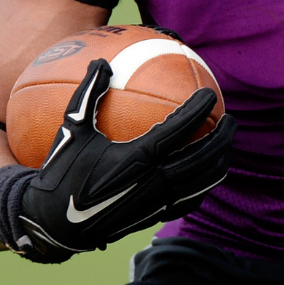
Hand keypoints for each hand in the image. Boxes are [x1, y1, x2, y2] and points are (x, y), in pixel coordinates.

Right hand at [0, 58, 234, 262]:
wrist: (54, 224)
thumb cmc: (60, 173)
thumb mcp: (70, 131)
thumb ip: (87, 95)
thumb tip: (100, 60)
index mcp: (135, 159)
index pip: (178, 130)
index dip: (197, 110)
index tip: (210, 94)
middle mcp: (152, 181)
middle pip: (202, 158)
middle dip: (222, 138)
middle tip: (229, 119)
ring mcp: (156, 202)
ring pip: (201, 182)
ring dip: (218, 162)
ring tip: (225, 145)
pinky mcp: (154, 216)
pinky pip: (188, 200)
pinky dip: (202, 185)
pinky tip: (204, 174)